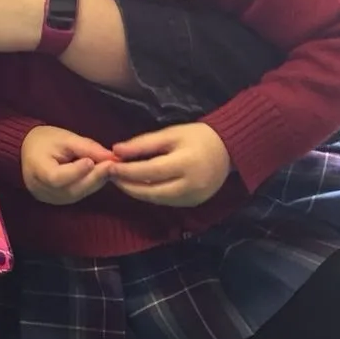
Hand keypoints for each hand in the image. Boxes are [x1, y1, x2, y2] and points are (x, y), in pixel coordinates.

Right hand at [21, 126, 114, 205]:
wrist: (28, 149)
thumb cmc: (45, 140)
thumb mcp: (65, 138)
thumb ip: (87, 147)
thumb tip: (111, 156)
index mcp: (37, 171)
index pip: (57, 178)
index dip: (76, 172)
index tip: (92, 161)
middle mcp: (41, 190)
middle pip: (71, 189)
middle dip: (93, 177)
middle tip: (111, 164)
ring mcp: (49, 198)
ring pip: (77, 194)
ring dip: (95, 182)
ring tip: (108, 167)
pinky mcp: (57, 201)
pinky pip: (77, 195)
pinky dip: (89, 185)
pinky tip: (99, 174)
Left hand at [109, 123, 230, 207]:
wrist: (229, 150)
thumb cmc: (198, 137)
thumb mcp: (171, 134)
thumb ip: (143, 144)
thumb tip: (116, 151)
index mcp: (186, 164)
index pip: (149, 172)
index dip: (127, 171)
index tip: (110, 166)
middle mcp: (190, 186)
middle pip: (151, 191)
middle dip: (128, 185)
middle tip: (111, 177)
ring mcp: (193, 198)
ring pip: (156, 199)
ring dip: (136, 192)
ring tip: (121, 181)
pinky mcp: (193, 203)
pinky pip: (165, 201)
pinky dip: (150, 194)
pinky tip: (139, 186)